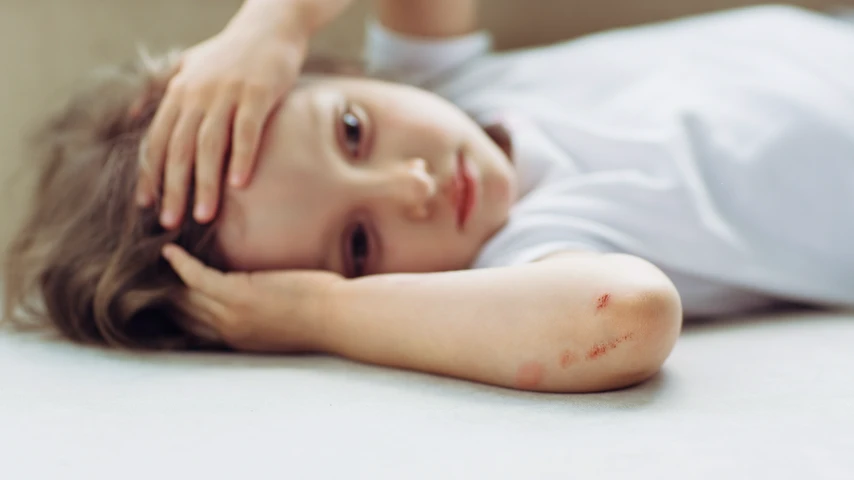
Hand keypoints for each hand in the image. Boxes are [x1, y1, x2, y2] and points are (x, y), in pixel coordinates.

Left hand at [138, 18, 307, 228]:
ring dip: (205, 184)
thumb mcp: (188, 65)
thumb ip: (160, 90)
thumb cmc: (231, 53)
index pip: (156, 140)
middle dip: (172, 189)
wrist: (269, 26)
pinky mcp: (257, 93)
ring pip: (210, 145)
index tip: (147, 205)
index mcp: (178, 92)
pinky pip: (247, 131)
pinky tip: (240, 184)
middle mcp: (197, 94)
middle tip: (171, 222)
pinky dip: (241, 158)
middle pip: (179, 149)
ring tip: (204, 215)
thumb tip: (131, 115)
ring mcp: (227, 94)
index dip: (150, 174)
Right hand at [161, 244, 342, 352]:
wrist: (341, 317)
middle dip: (160, 294)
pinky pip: (196, 278)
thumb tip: (258, 293)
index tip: (160, 291)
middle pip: (180, 313)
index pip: (194, 327)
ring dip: (164, 276)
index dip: (174, 309)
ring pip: (183, 296)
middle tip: (140, 271)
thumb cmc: (324, 314)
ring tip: (149, 255)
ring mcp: (231, 314)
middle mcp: (228, 330)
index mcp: (238, 338)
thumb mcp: (283, 319)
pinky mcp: (238, 294)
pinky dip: (180, 263)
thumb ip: (261, 311)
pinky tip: (169, 249)